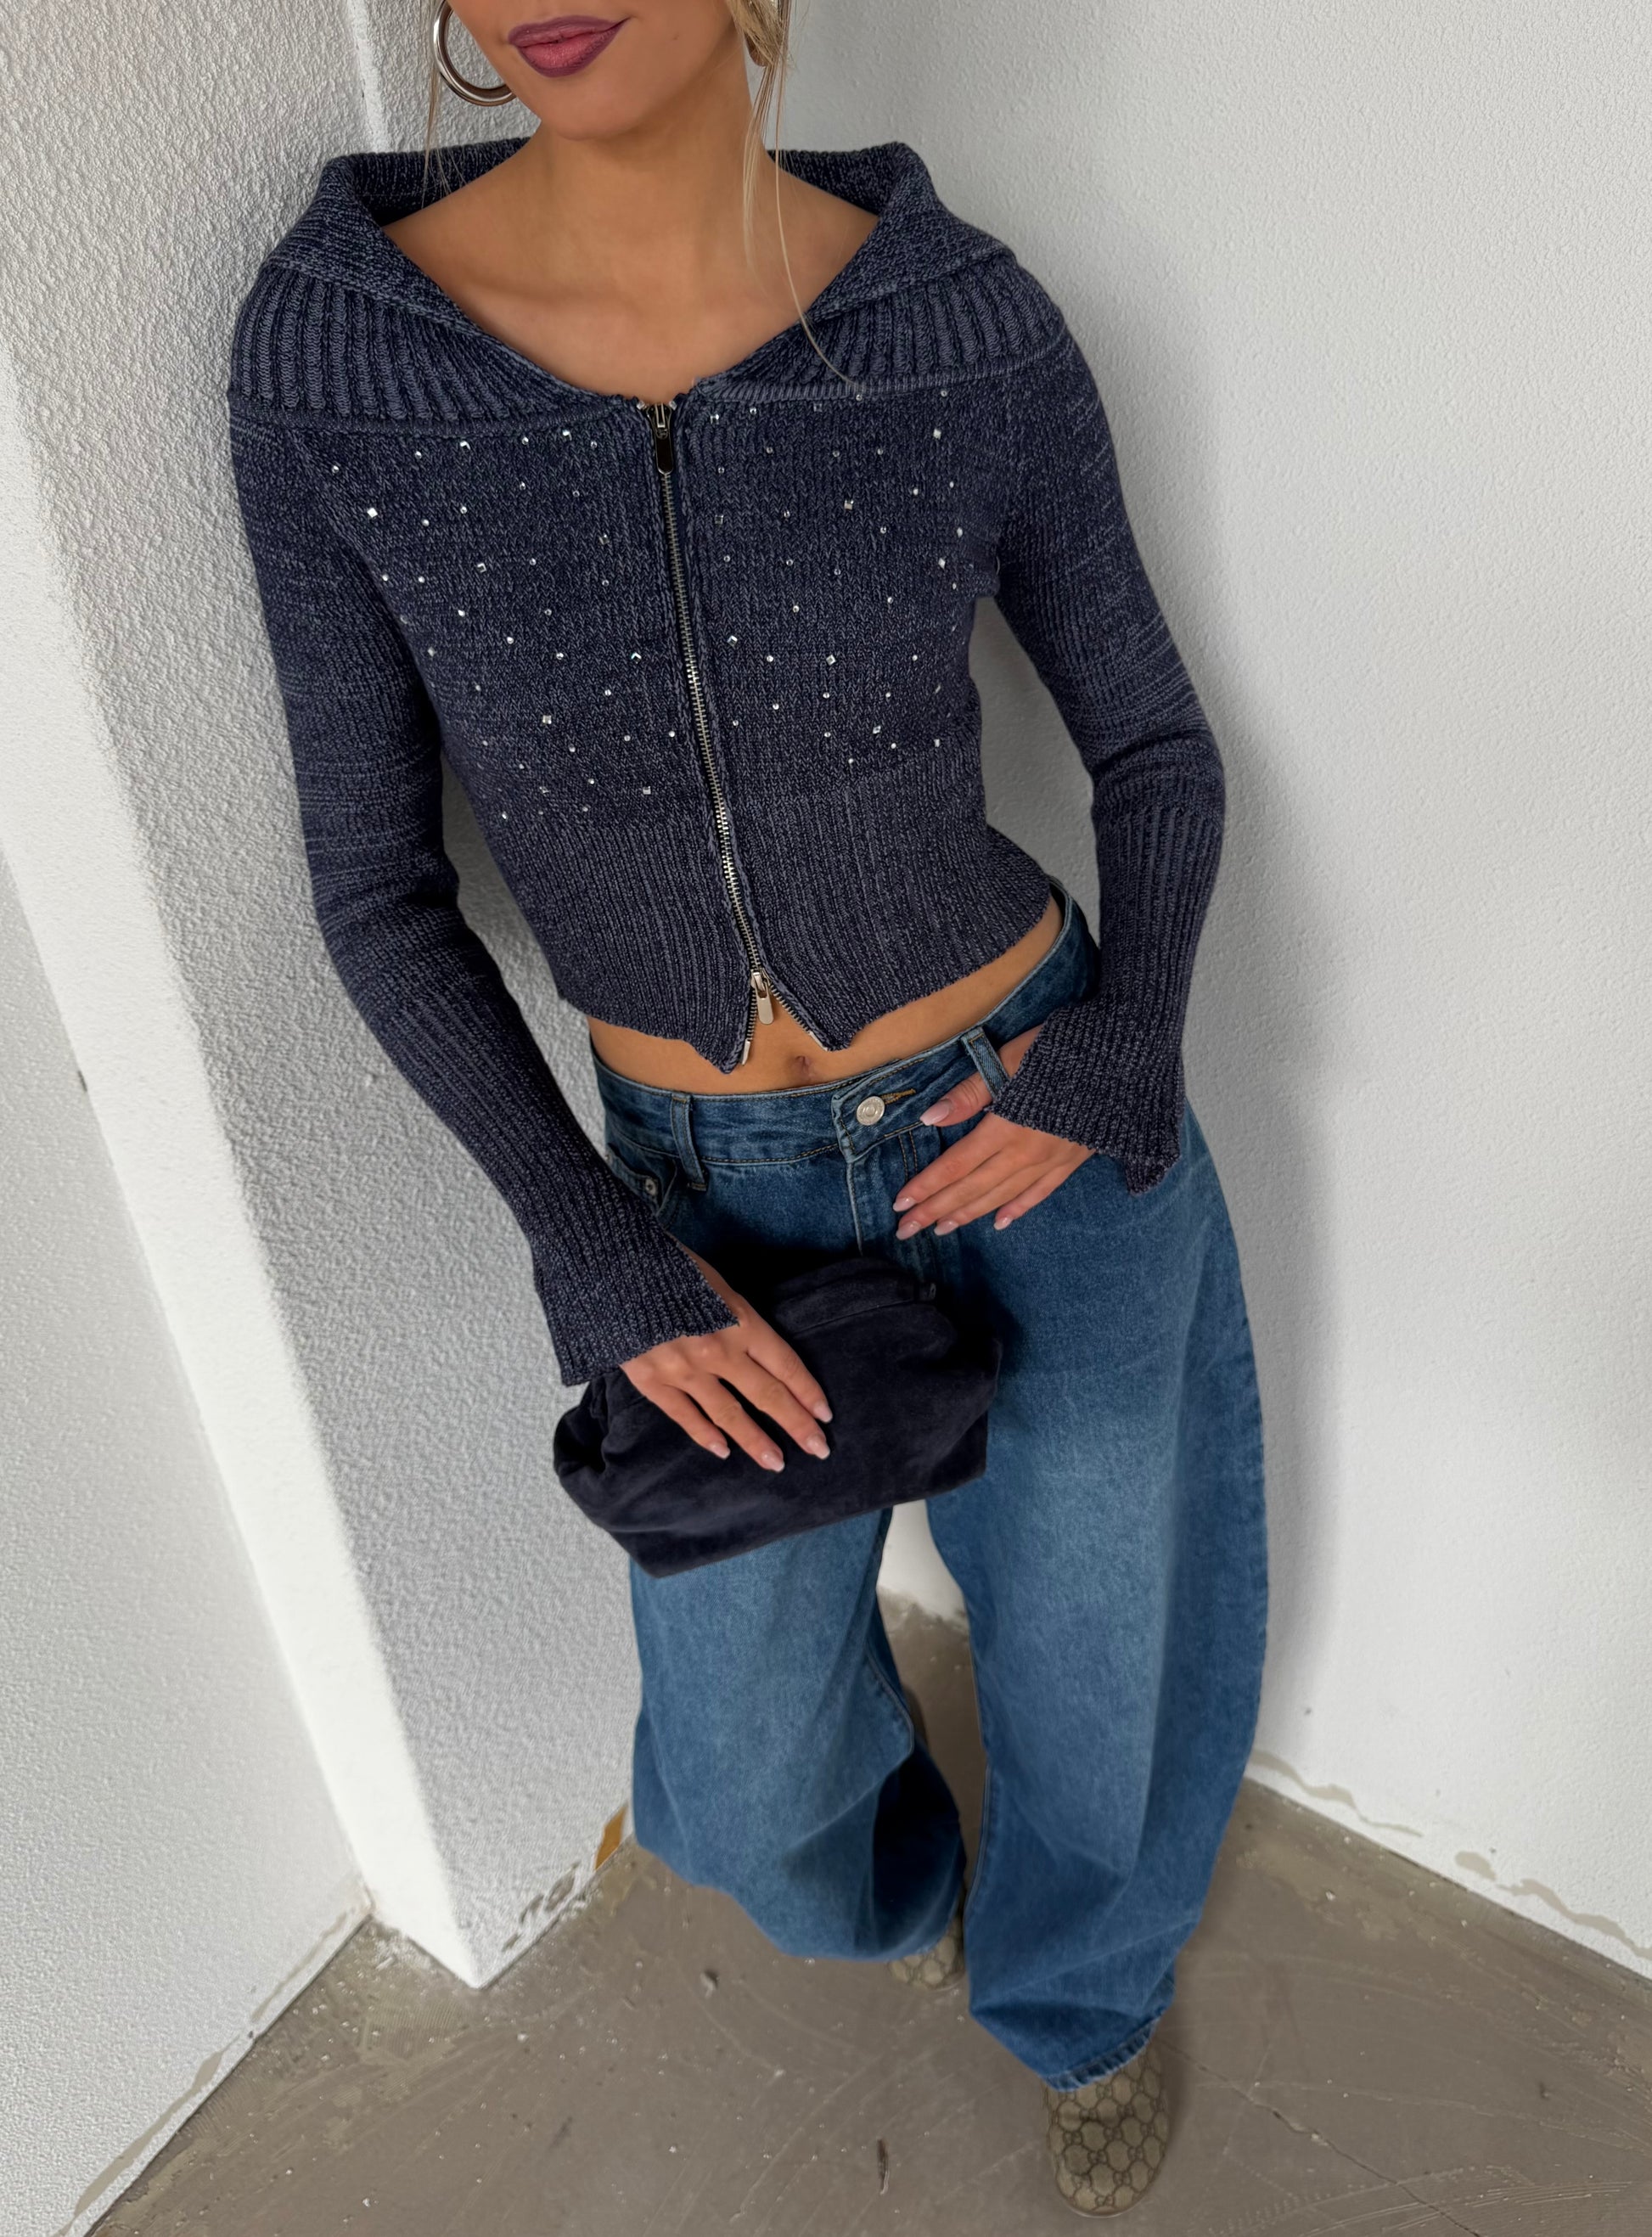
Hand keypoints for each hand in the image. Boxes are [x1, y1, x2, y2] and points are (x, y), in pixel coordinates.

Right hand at [620, 1248, 832, 1470]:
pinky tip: (723, 1450)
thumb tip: (756, 1351)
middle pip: (767, 1395)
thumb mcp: (718, 1283)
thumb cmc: (668, 1265)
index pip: (785, 1365)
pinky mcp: (651, 1380)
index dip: (808, 1392)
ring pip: (729, 1415)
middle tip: (819, 1449)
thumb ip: (739, 1319)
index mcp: (740, 1320)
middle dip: (796, 1424)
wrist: (610, 1266)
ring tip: (776, 1462)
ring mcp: (684, 1370)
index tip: (825, 1415)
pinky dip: (705, 1435)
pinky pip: (685, 1416)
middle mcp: (718, 1350)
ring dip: (755, 1441)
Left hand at [892, 1026, 1091, 1238]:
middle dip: (936, 1210)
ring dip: (968, 1214)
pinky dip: (1017, 1209)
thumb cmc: (1061, 1049)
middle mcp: (1026, 1152)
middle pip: (972, 1188)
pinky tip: (999, 1222)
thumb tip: (930, 1118)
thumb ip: (971, 1093)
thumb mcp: (1010, 1058)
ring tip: (941, 1229)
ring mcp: (1051, 1160)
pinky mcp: (1072, 1160)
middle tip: (906, 1231)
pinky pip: (1040, 1193)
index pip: (956, 1166)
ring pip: (1001, 1196)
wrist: (1123, 1057)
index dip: (927, 1186)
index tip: (900, 1204)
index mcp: (1006, 1127)